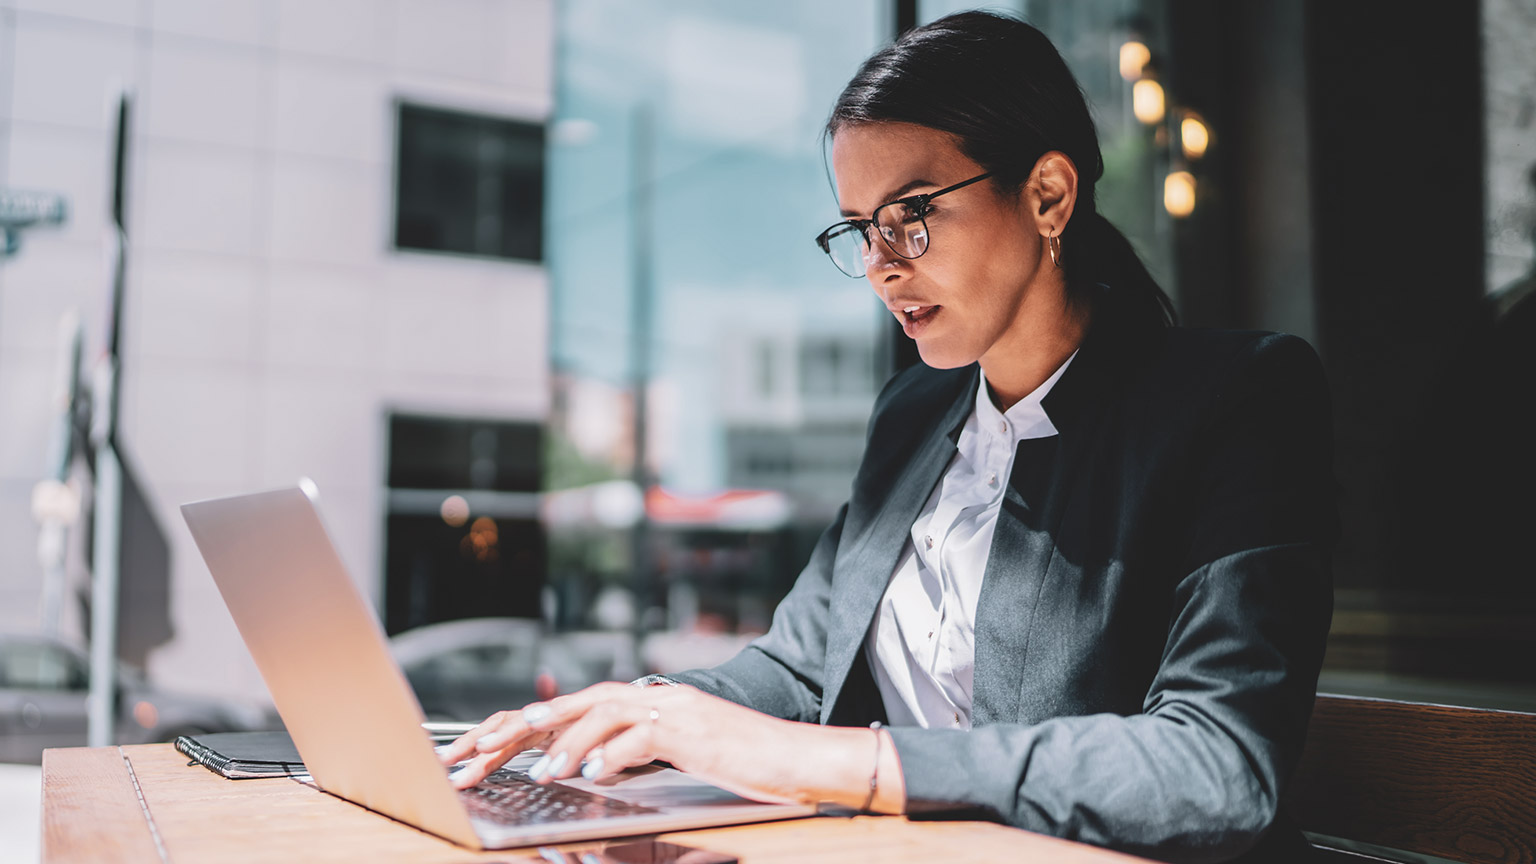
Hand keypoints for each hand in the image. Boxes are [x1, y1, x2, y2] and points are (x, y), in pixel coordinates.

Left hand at [436, 682, 870, 806]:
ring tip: (541, 770)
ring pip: (604, 714)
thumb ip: (635, 749)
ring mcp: (673, 710)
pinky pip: (642, 738)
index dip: (529, 723)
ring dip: (567, 742)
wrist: (792, 756)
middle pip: (578, 703)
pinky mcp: (691, 731)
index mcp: (647, 702)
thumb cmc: (738, 761)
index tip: (489, 743)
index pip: (576, 707)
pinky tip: (590, 774)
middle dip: (528, 725)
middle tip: (486, 748)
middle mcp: (654, 697)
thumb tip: (593, 760)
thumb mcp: (677, 752)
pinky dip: (612, 754)